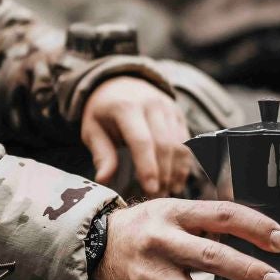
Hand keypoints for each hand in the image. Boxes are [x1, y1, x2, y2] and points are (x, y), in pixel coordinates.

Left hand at [80, 77, 192, 198]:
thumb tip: (103, 180)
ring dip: (175, 171)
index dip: (148, 167)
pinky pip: (186, 141)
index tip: (150, 190)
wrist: (120, 82)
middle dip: (163, 174)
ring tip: (167, 192)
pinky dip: (183, 163)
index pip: (142, 140)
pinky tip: (176, 181)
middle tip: (157, 196)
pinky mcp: (178, 114)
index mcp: (126, 107)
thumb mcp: (93, 129)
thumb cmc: (103, 112)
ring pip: (179, 144)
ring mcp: (168, 108)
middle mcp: (152, 104)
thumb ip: (102, 154)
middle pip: (165, 144)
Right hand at [92, 199, 279, 279]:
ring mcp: (151, 277)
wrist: (94, 252)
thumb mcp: (171, 213)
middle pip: (212, 258)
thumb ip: (207, 224)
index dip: (256, 227)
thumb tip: (259, 240)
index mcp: (173, 213)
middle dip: (250, 273)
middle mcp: (161, 243)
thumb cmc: (146, 230)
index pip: (222, 215)